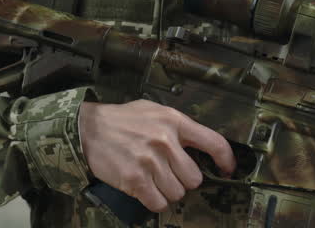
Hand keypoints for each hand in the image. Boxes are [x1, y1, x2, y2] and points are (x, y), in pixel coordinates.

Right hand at [78, 99, 235, 212]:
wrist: (88, 129)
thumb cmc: (121, 120)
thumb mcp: (153, 111)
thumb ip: (177, 126)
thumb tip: (199, 144)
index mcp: (174, 121)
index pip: (214, 143)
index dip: (226, 160)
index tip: (226, 169)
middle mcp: (165, 141)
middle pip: (194, 179)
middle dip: (183, 180)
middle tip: (167, 173)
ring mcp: (150, 161)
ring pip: (177, 194)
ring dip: (166, 191)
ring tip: (151, 178)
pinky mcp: (135, 179)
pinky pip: (159, 203)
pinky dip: (153, 201)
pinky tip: (144, 188)